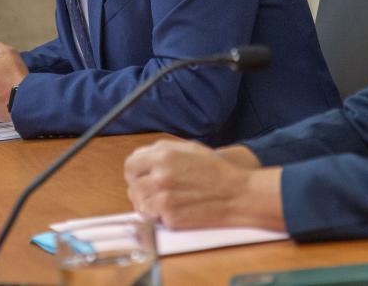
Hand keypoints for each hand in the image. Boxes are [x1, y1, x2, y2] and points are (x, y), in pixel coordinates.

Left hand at [124, 140, 284, 230]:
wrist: (236, 194)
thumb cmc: (215, 171)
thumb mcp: (189, 148)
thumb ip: (162, 150)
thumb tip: (141, 157)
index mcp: (163, 155)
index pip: (130, 165)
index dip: (135, 172)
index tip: (141, 178)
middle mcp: (159, 175)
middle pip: (133, 186)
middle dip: (141, 190)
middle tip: (154, 193)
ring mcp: (163, 198)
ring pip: (140, 204)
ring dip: (148, 205)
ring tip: (165, 202)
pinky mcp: (170, 218)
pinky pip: (154, 219)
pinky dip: (161, 217)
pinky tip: (175, 211)